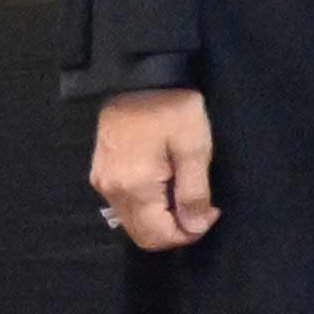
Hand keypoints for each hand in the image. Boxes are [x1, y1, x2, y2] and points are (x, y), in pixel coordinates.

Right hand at [87, 87, 219, 251]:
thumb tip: (195, 226)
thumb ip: (194, 192)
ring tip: (186, 192)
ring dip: (161, 219)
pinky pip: (124, 204)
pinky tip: (167, 184)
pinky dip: (148, 206)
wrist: (137, 77)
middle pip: (142, 235)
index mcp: (134, 188)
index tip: (212, 211)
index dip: (189, 233)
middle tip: (202, 206)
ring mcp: (102, 182)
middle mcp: (111, 191)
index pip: (157, 237)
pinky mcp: (101, 172)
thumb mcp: (195, 148)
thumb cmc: (172, 109)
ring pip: (133, 222)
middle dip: (175, 230)